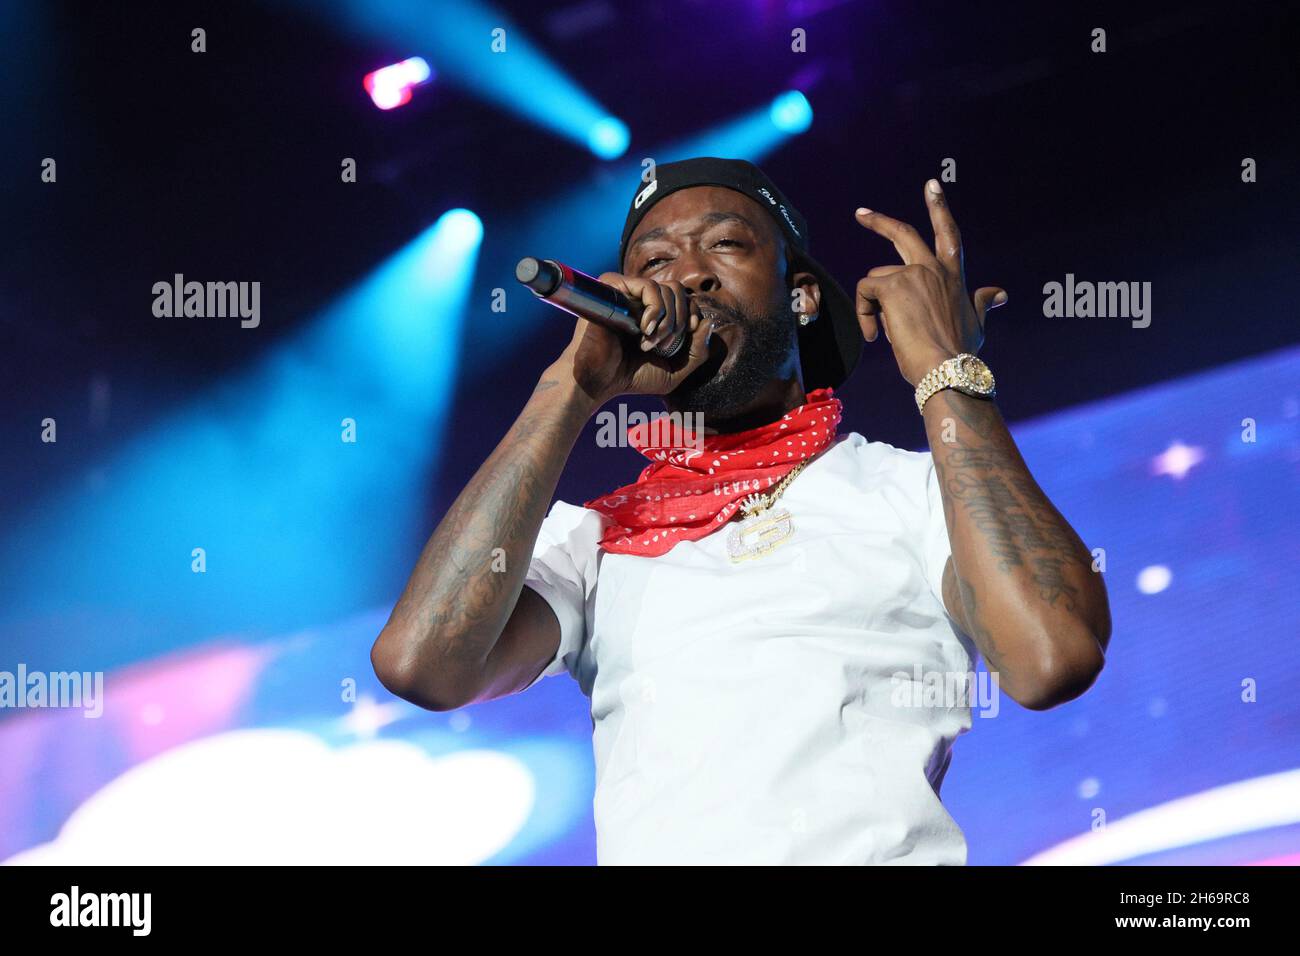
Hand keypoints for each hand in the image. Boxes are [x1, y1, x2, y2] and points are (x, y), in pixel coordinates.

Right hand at [550, 274, 715, 406]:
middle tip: (664, 346)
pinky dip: (655, 309)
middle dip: (680, 321)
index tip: (689, 334)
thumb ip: (698, 351)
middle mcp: (641, 298)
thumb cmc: (630, 377)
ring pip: (667, 289)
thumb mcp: (675, 371)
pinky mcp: (613, 288)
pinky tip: (644, 330)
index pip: (685, 298)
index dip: (693, 314)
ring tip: (650, 344)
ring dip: (668, 321)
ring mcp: (626, 291)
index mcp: (654, 312)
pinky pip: (648, 286)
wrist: (597, 382)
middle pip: (679, 290)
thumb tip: (708, 322)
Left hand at [852, 180, 1007, 385]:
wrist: (947, 370)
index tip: (931, 184)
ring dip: (874, 306)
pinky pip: (865, 294)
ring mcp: (913, 274)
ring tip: (888, 333)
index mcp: (954, 276)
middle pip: (903, 233)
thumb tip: (1002, 294)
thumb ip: (982, 302)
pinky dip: (864, 315)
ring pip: (877, 281)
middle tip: (861, 213)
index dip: (939, 207)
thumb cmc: (960, 354)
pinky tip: (875, 336)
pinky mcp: (892, 286)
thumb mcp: (977, 324)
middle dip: (879, 221)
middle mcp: (934, 269)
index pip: (948, 233)